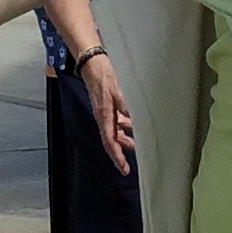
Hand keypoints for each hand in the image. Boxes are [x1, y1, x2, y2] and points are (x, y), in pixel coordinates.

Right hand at [79, 47, 133, 169]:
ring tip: (139, 143)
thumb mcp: (117, 90)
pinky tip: (134, 125)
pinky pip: (117, 121)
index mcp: (104, 116)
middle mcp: (104, 117)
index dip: (117, 157)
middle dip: (124, 150)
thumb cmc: (103, 75)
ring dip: (126, 138)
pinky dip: (126, 126)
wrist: (92, 63)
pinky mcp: (108, 106)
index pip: (110, 142)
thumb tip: (134, 120)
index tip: (124, 169)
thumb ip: (126, 106)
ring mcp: (106, 112)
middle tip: (138, 158)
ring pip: (116, 131)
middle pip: (113, 140)